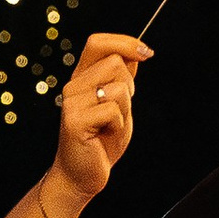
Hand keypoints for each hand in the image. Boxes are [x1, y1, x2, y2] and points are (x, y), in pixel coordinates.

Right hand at [48, 30, 148, 215]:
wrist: (81, 175)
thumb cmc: (101, 141)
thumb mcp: (117, 105)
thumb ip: (121, 80)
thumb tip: (135, 53)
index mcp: (82, 78)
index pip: (97, 42)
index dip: (125, 42)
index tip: (146, 53)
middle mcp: (73, 86)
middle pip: (115, 63)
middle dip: (129, 86)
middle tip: (119, 110)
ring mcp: (71, 102)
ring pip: (117, 87)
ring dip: (125, 109)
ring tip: (110, 125)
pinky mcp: (75, 121)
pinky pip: (113, 111)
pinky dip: (118, 125)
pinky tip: (104, 135)